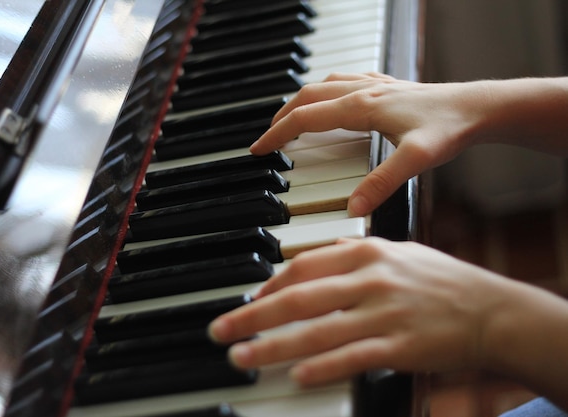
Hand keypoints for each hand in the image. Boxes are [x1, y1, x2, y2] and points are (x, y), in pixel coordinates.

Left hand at [208, 238, 527, 386]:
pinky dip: (323, 367)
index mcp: (365, 253)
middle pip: (298, 299)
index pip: (302, 267)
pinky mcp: (399, 346)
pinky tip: (298, 375)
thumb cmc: (439, 280)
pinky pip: (352, 357)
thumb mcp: (395, 254)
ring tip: (242, 357)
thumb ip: (352, 255)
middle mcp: (370, 280)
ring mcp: (384, 313)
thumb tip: (315, 259)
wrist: (490, 310)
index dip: (269, 287)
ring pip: (317, 331)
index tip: (248, 302)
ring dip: (274, 346)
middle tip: (221, 330)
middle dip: (253, 315)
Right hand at [250, 73, 567, 216]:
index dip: (277, 133)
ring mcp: (374, 86)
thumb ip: (382, 184)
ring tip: (289, 120)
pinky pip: (344, 81)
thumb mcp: (415, 160)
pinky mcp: (386, 87)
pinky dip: (325, 91)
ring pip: (323, 86)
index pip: (305, 117)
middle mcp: (362, 91)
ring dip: (301, 102)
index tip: (258, 148)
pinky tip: (331, 98)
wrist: (478, 107)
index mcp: (361, 107)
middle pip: (308, 97)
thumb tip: (353, 207)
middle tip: (267, 139)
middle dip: (281, 117)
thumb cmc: (449, 128)